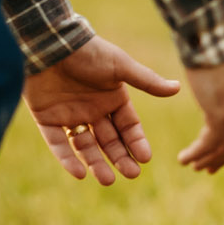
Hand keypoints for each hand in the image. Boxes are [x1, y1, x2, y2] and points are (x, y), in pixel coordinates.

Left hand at [24, 36, 183, 185]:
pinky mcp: (46, 119)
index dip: (137, 142)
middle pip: (109, 141)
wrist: (51, 43)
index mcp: (112, 98)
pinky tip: (79, 173)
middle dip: (120, 158)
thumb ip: (146, 81)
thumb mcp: (121, 67)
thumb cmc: (89, 52)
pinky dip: (67, 159)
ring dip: (96, 163)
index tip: (145, 158)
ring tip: (107, 180)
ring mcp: (69, 116)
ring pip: (85, 146)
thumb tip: (177, 88)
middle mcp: (93, 110)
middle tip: (130, 175)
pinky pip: (57, 144)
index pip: (128, 127)